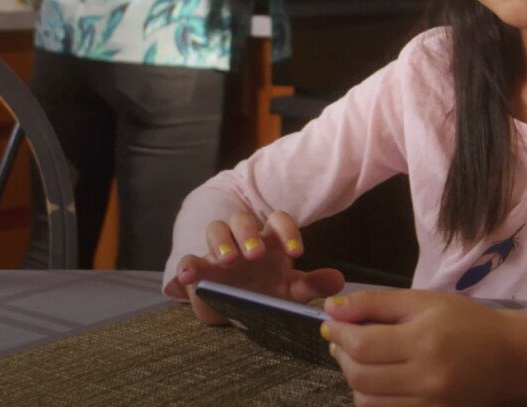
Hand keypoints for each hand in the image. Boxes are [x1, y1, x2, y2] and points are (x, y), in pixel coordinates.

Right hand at [164, 209, 344, 323]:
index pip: (278, 221)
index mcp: (268, 239)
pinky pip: (188, 260)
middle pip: (242, 219)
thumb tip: (339, 280)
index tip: (297, 252)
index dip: (288, 231)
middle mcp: (242, 239)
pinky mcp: (199, 268)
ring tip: (229, 260)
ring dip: (222, 242)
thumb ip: (313, 284)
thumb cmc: (267, 291)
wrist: (238, 307)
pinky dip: (187, 266)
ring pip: (216, 229)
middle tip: (256, 254)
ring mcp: (219, 251)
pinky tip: (188, 275)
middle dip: (248, 233)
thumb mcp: (291, 290)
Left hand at [321, 289, 526, 405]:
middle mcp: (426, 378)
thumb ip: (377, 303)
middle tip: (343, 339)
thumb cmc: (468, 322)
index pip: (362, 345)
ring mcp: (429, 405)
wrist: (513, 357)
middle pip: (360, 376)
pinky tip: (379, 379)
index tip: (332, 323)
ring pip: (367, 401)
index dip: (339, 334)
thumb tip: (334, 309)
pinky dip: (372, 398)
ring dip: (354, 379)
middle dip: (342, 355)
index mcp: (424, 341)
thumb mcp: (425, 301)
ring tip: (360, 359)